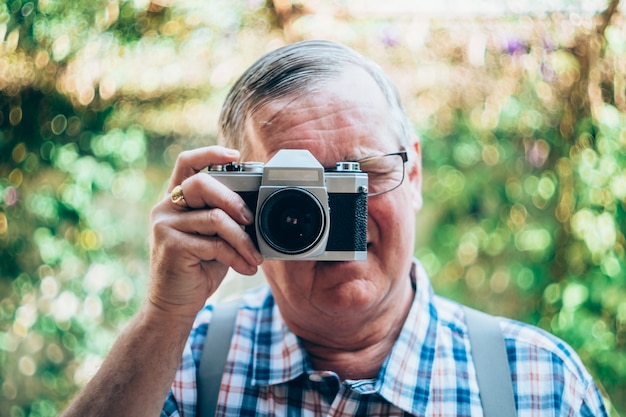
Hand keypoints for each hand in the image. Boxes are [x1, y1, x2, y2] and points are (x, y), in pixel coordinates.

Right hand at [148, 146, 262, 320]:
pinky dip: (236, 256)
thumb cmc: (198, 269)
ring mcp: (164, 225)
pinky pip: (214, 243)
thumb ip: (224, 217)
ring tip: (254, 256)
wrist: (175, 305)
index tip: (236, 155)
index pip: (187, 162)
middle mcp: (165, 208)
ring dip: (243, 239)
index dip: (211, 152)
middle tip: (251, 220)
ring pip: (215, 218)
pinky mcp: (170, 245)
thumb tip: (256, 207)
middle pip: (202, 183)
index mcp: (175, 200)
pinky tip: (246, 268)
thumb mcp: (213, 237)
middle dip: (233, 199)